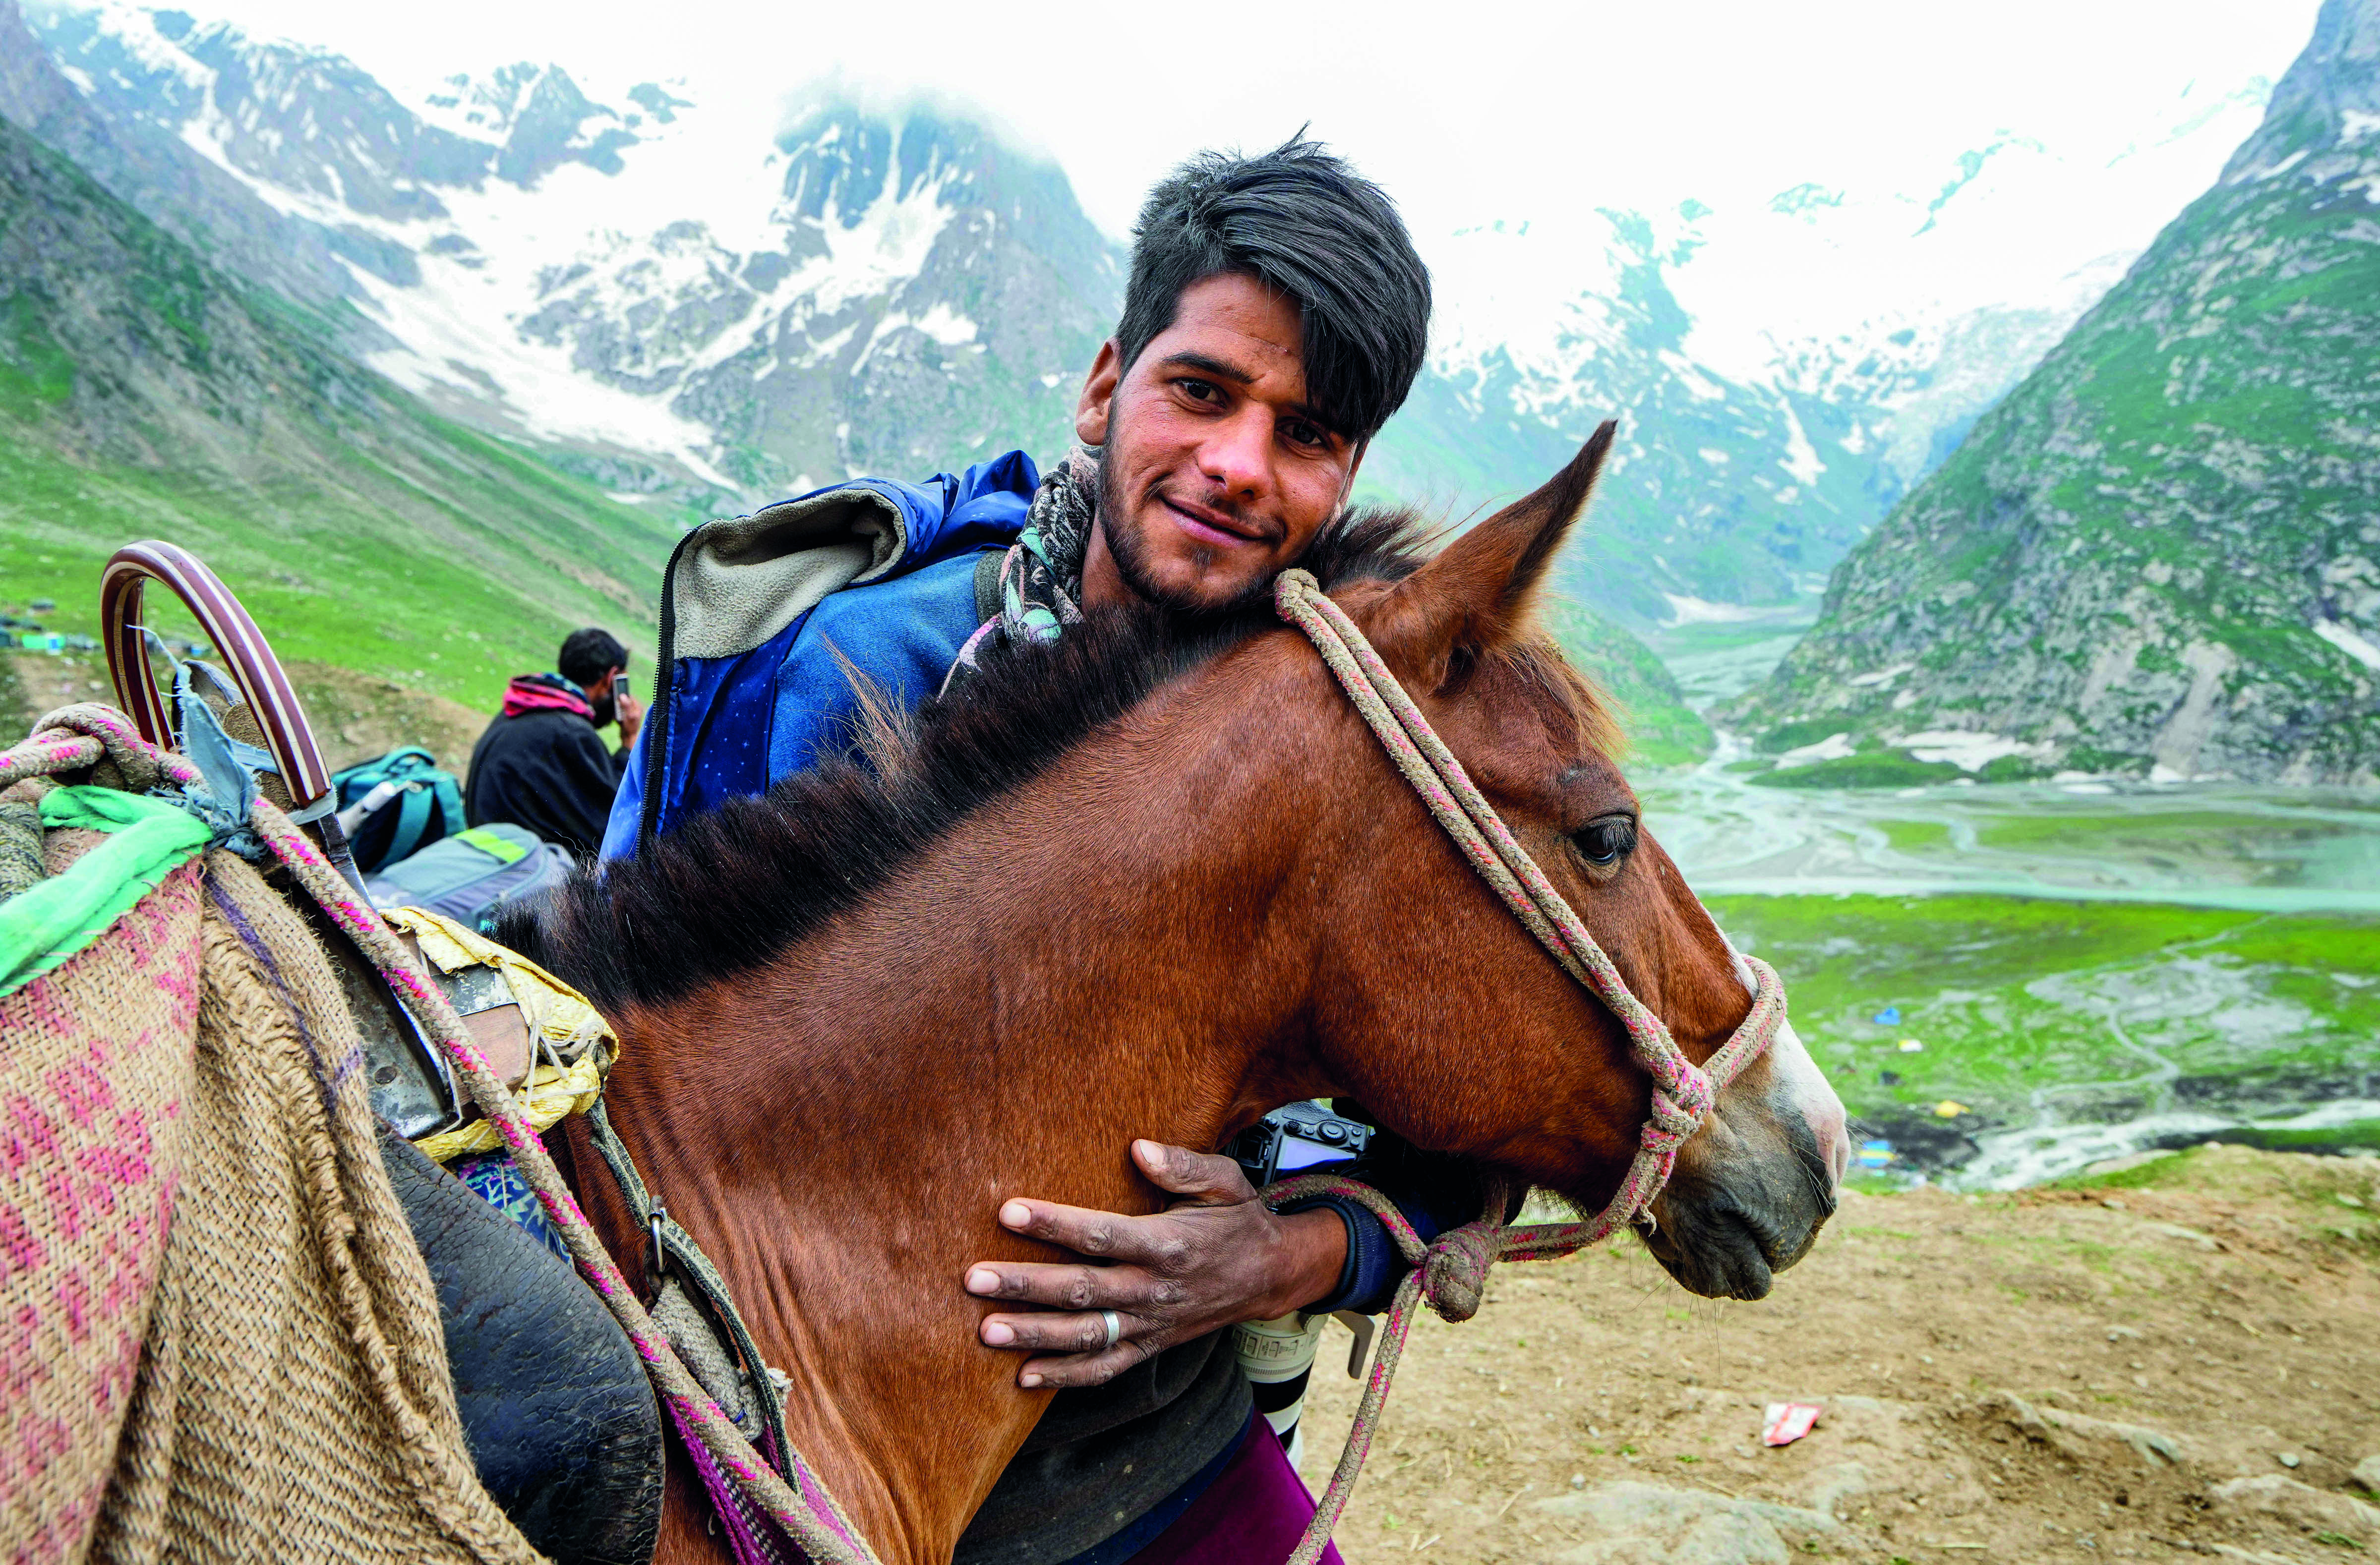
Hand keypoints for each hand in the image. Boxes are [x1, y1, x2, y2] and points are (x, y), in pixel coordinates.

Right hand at [614, 690, 642, 748]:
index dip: (622, 698)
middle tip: (618, 712)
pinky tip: (618, 719)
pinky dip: (617, 715)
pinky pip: (619, 712)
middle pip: (624, 702)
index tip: (617, 702)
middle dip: (619, 706)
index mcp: (638, 706)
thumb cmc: (630, 728)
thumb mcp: (628, 715)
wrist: (628, 738)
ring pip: (620, 707)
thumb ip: (626, 705)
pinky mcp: (626, 716)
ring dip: (617, 711)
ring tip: (619, 717)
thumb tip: (623, 696)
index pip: (629, 697)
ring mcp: (631, 712)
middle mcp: (635, 708)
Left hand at [964, 1139, 1347, 1388]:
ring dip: (1035, 1335)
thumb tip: (1138, 1148)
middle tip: (975, 1278)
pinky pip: (1105, 1368)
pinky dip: (1066, 1377)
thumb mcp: (1225, 1180)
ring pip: (1085, 1335)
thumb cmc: (1238, 1219)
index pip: (1102, 1235)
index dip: (1055, 1225)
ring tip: (987, 1330)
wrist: (1271, 1275)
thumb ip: (1183, 1164)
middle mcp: (1155, 1290)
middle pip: (1082, 1290)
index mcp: (1169, 1244)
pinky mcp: (1150, 1347)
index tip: (1008, 1211)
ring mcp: (1151, 1324)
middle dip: (1026, 1285)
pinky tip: (1025, 1377)